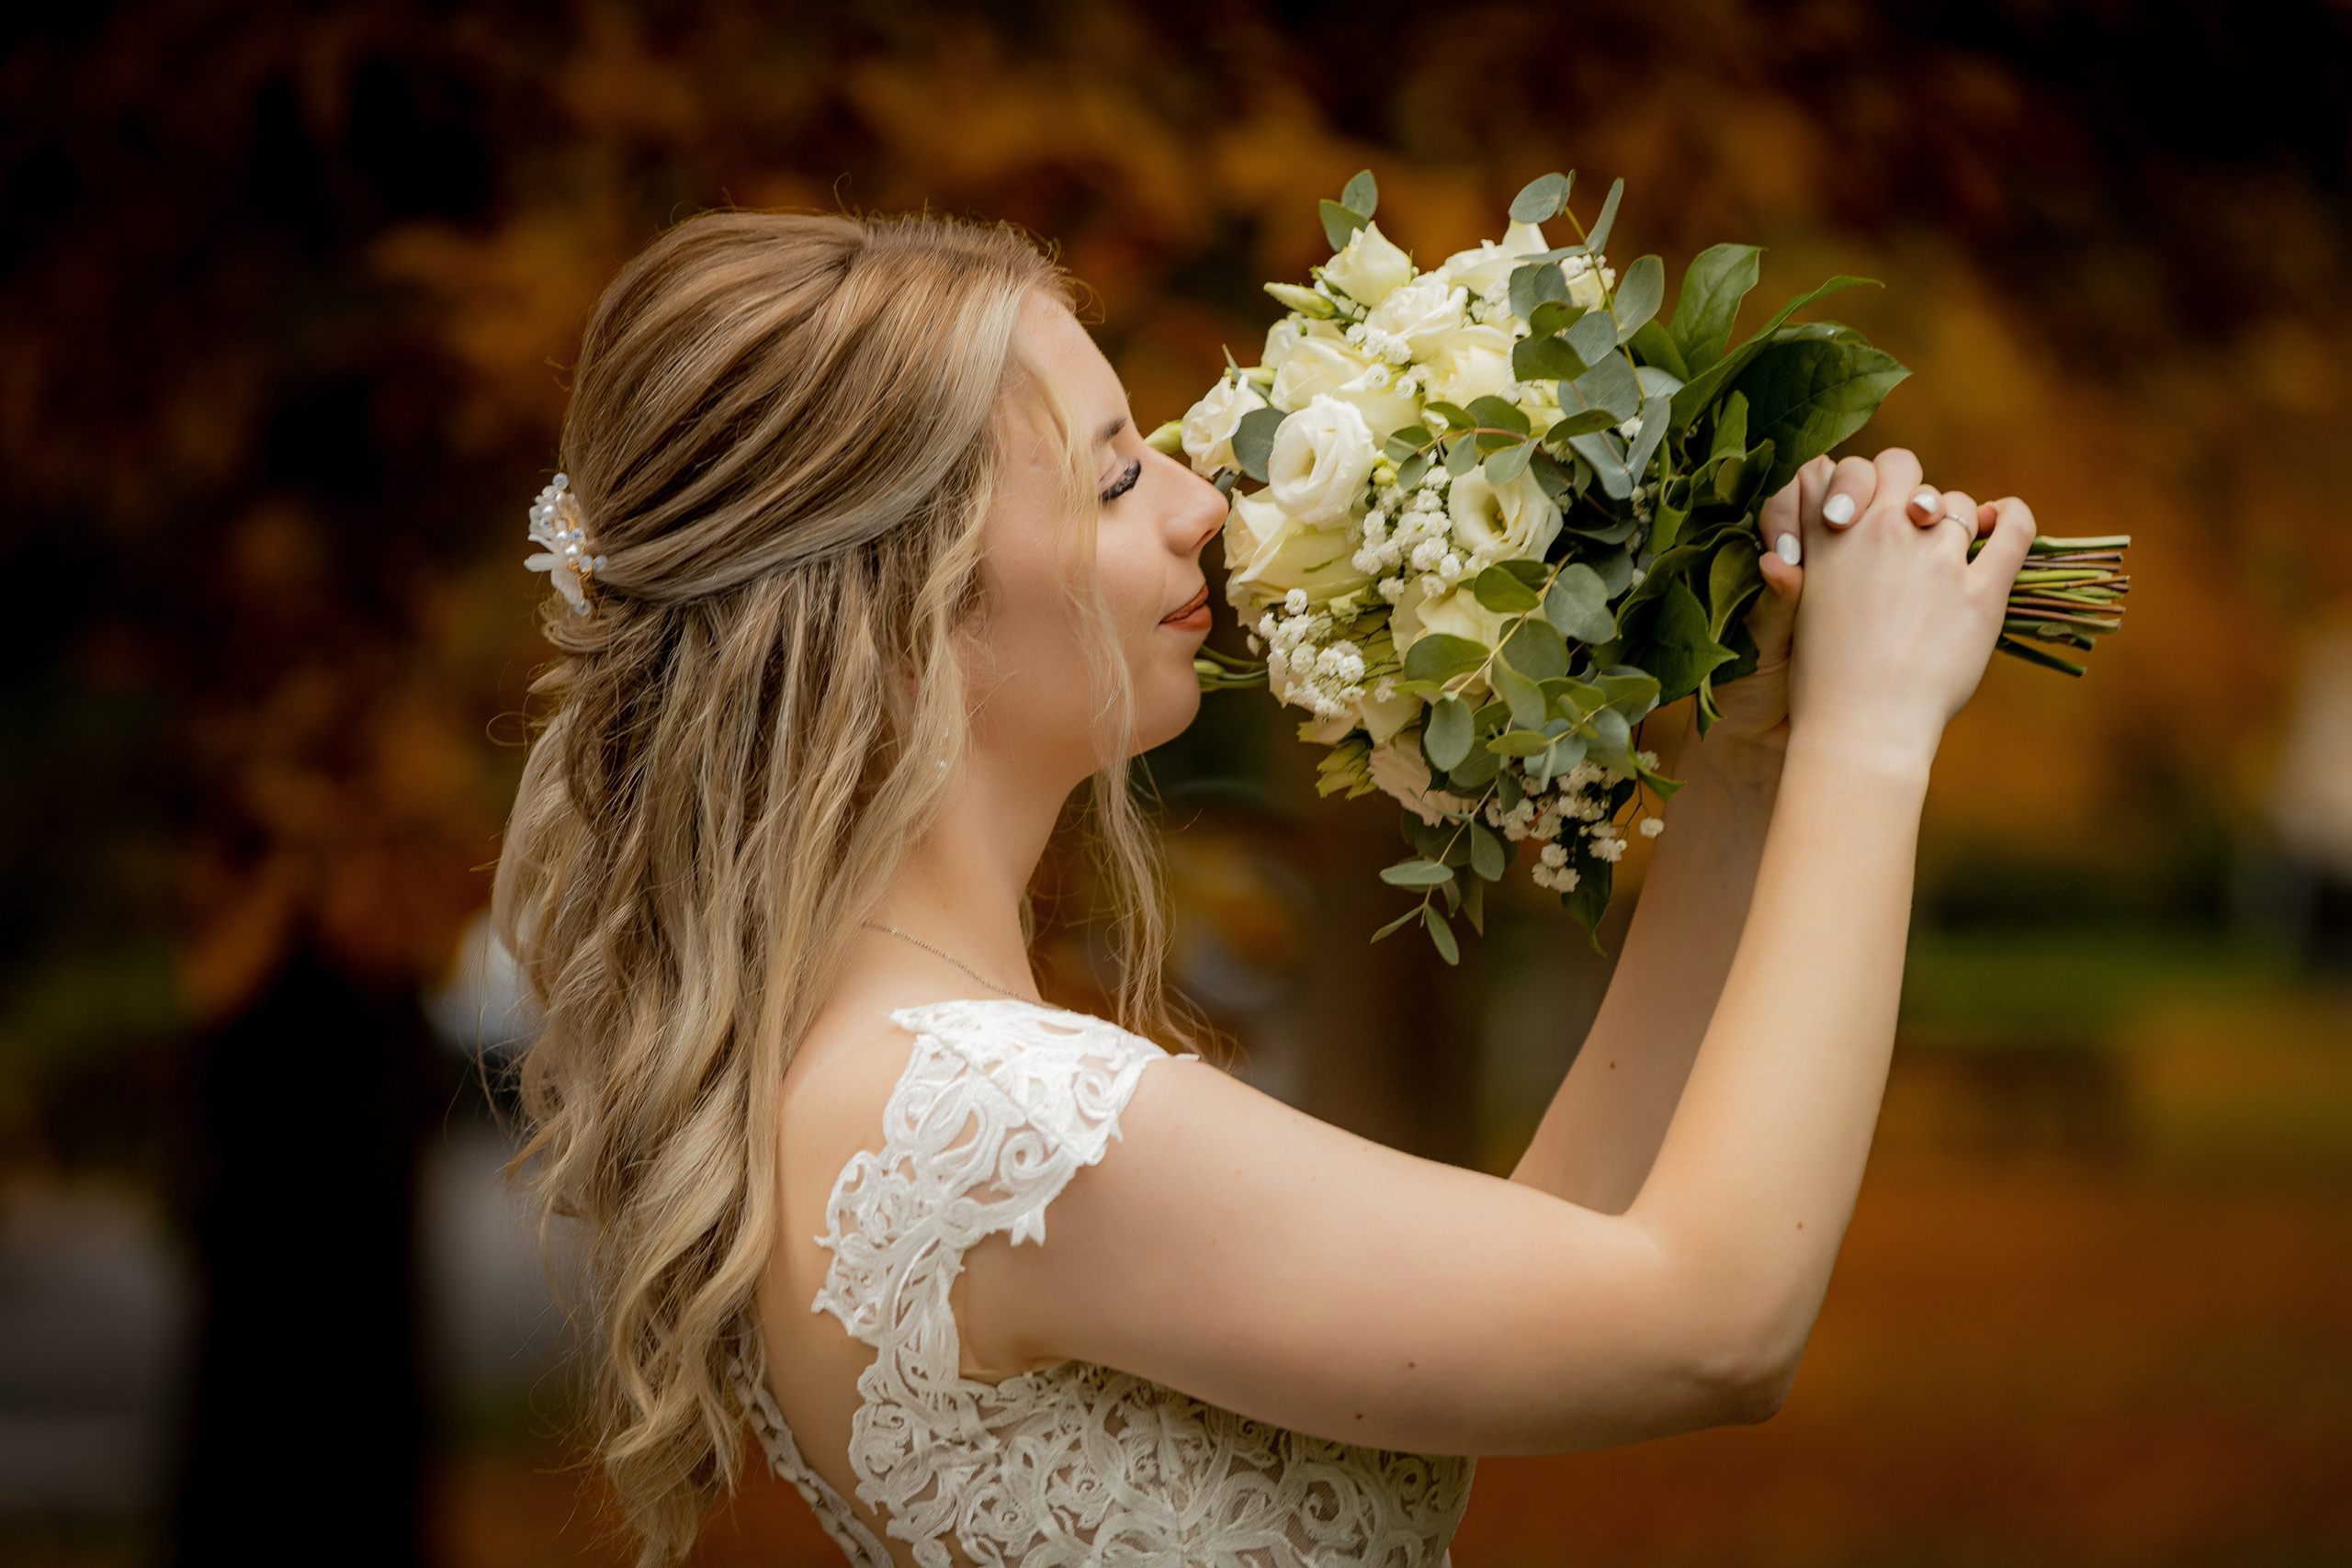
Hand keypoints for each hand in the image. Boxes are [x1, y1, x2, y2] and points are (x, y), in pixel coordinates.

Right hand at [1765, 448, 2033, 777]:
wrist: (1861, 727)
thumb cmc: (1821, 677)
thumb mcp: (1798, 606)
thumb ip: (1809, 559)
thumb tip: (1814, 528)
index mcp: (1829, 535)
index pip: (1846, 469)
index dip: (1857, 483)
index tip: (1862, 509)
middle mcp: (1881, 531)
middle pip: (1900, 465)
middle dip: (1906, 484)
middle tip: (1909, 518)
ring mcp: (1934, 558)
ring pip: (1955, 502)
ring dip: (1952, 517)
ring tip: (1949, 548)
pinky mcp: (1981, 591)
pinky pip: (2011, 531)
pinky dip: (2012, 516)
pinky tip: (2005, 517)